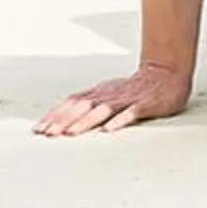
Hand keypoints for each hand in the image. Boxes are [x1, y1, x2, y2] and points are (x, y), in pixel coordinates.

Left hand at [35, 63, 191, 136]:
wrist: (167, 73)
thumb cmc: (135, 88)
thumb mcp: (108, 93)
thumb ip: (88, 105)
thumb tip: (61, 120)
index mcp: (99, 92)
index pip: (71, 102)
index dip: (55, 115)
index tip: (39, 129)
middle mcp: (109, 94)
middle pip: (83, 106)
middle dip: (64, 120)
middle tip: (49, 134)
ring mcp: (127, 99)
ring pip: (102, 110)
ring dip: (85, 121)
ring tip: (71, 133)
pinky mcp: (145, 104)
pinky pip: (131, 113)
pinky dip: (119, 120)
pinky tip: (110, 129)